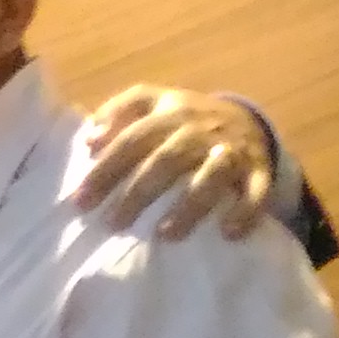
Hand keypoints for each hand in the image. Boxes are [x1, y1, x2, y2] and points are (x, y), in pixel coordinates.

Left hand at [76, 86, 272, 241]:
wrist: (247, 120)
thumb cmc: (187, 120)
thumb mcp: (155, 103)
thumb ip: (120, 112)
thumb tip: (89, 139)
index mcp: (170, 112)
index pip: (132, 139)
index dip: (106, 169)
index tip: (81, 201)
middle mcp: (199, 129)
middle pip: (167, 159)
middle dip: (138, 193)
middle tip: (113, 224)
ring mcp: (231, 148)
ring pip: (212, 175)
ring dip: (190, 205)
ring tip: (165, 234)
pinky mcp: (258, 169)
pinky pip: (256, 191)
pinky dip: (246, 210)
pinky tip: (228, 232)